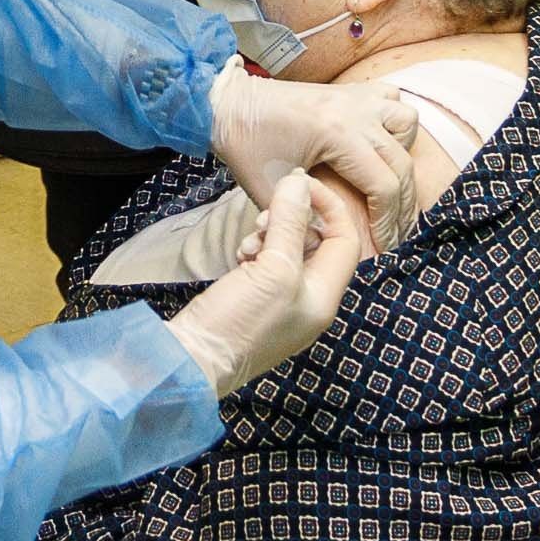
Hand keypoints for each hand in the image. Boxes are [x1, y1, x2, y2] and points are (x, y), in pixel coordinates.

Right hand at [165, 171, 367, 393]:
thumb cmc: (241, 321)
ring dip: (269, 235)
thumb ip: (289, 222)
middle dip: (291, 222)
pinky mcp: (256, 301)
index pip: (345, 240)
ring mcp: (282, 303)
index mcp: (325, 297)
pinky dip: (254, 252)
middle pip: (315, 243)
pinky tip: (239, 256)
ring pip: (287, 250)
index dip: (328, 207)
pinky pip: (265, 264)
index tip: (298, 185)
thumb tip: (299, 181)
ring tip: (248, 244)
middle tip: (264, 218)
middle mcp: (309, 301)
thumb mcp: (272, 268)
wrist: (194, 359)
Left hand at [207, 58, 418, 248]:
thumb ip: (302, 220)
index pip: (384, 186)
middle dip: (404, 204)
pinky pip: (391, 100)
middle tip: (396, 232)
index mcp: (337, 134)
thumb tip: (332, 244)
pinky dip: (393, 123)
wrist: (227, 104)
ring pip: (406, 124)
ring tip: (387, 182)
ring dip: (402, 156)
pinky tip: (379, 145)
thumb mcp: (270, 191)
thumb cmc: (245, 146)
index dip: (389, 223)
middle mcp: (355, 111)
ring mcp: (355, 96)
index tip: (384, 245)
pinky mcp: (350, 90)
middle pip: (402, 164)